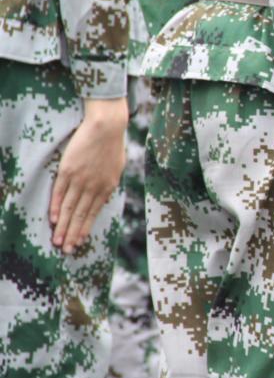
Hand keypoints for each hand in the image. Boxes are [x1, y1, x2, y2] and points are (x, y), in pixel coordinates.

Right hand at [50, 98, 128, 253]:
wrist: (106, 126)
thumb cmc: (113, 145)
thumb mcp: (116, 168)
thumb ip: (108, 183)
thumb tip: (102, 196)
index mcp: (107, 187)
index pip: (93, 213)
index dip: (84, 229)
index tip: (79, 242)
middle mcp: (94, 187)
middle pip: (80, 215)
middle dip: (73, 234)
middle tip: (66, 250)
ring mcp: (80, 179)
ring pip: (69, 208)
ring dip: (63, 226)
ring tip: (57, 241)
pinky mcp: (68, 170)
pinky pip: (60, 192)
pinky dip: (56, 206)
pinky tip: (52, 219)